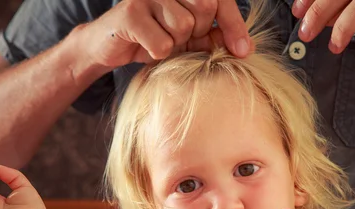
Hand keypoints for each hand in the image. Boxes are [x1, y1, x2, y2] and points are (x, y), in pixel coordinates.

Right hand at [80, 0, 250, 68]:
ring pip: (182, 26)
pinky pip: (161, 43)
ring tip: (159, 41)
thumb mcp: (188, 39)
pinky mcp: (130, 12)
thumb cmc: (153, 39)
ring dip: (174, 44)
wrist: (109, 48)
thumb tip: (245, 48)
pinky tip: (144, 47)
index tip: (244, 51)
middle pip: (203, 8)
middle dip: (197, 33)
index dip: (233, 24)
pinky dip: (157, 54)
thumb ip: (213, 37)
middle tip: (179, 39)